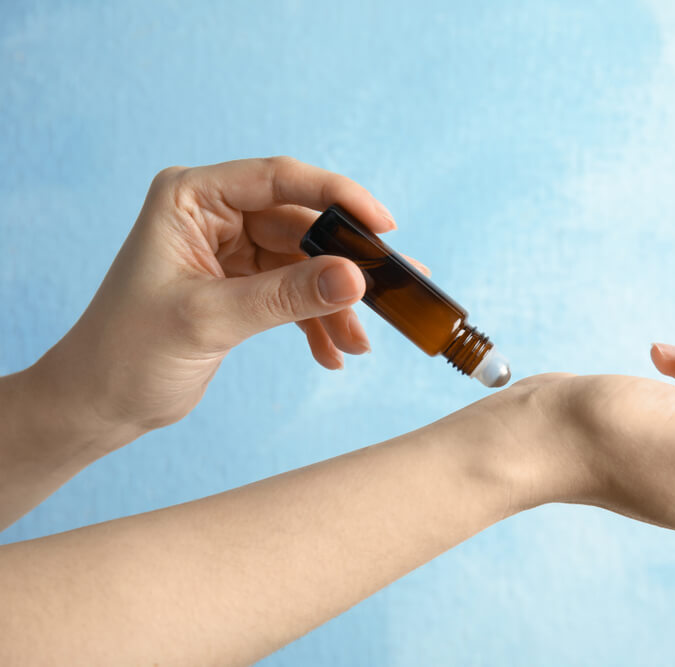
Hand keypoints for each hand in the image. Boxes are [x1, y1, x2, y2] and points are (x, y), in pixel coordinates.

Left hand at [34, 157, 420, 441]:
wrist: (100, 403)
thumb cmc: (127, 353)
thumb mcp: (210, 319)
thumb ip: (285, 296)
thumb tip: (355, 279)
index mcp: (191, 198)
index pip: (279, 179)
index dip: (337, 197)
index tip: (382, 227)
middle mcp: (215, 215)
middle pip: (302, 224)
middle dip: (343, 266)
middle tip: (390, 290)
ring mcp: (232, 250)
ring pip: (307, 264)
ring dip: (335, 304)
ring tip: (358, 343)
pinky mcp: (243, 285)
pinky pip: (296, 293)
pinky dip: (317, 322)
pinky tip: (331, 353)